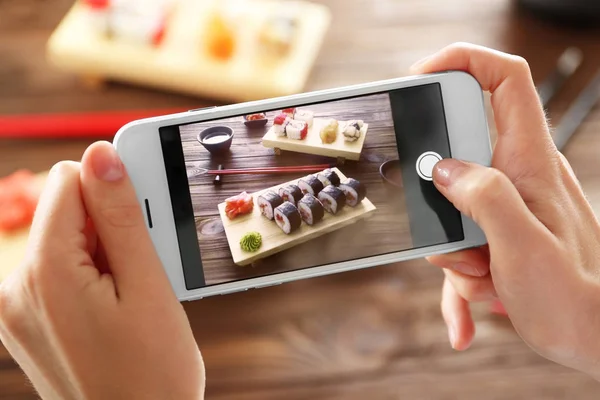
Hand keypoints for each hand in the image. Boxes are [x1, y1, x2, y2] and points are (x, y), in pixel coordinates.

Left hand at [0, 142, 204, 398]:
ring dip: (111, 252)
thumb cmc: (152, 374)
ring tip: (138, 293)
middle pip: (70, 212)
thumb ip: (121, 217)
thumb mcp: (148, 287)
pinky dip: (98, 273)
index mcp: (44, 274)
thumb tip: (101, 155)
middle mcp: (17, 288)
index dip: (116, 188)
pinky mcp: (31, 320)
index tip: (149, 214)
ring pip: (70, 240)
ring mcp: (19, 308)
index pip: (70, 181)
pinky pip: (64, 270)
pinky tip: (123, 302)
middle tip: (149, 266)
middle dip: (115, 225)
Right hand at [412, 43, 599, 377]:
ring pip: (452, 209)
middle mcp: (517, 177)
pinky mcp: (497, 236)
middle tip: (455, 238)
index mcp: (530, 162)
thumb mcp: (524, 247)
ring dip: (453, 253)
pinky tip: (464, 325)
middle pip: (460, 153)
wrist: (596, 339)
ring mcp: (506, 208)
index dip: (463, 61)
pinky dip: (458, 287)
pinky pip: (460, 251)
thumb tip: (443, 168)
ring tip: (485, 281)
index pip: (504, 81)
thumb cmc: (575, 297)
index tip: (420, 75)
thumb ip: (484, 198)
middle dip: (440, 199)